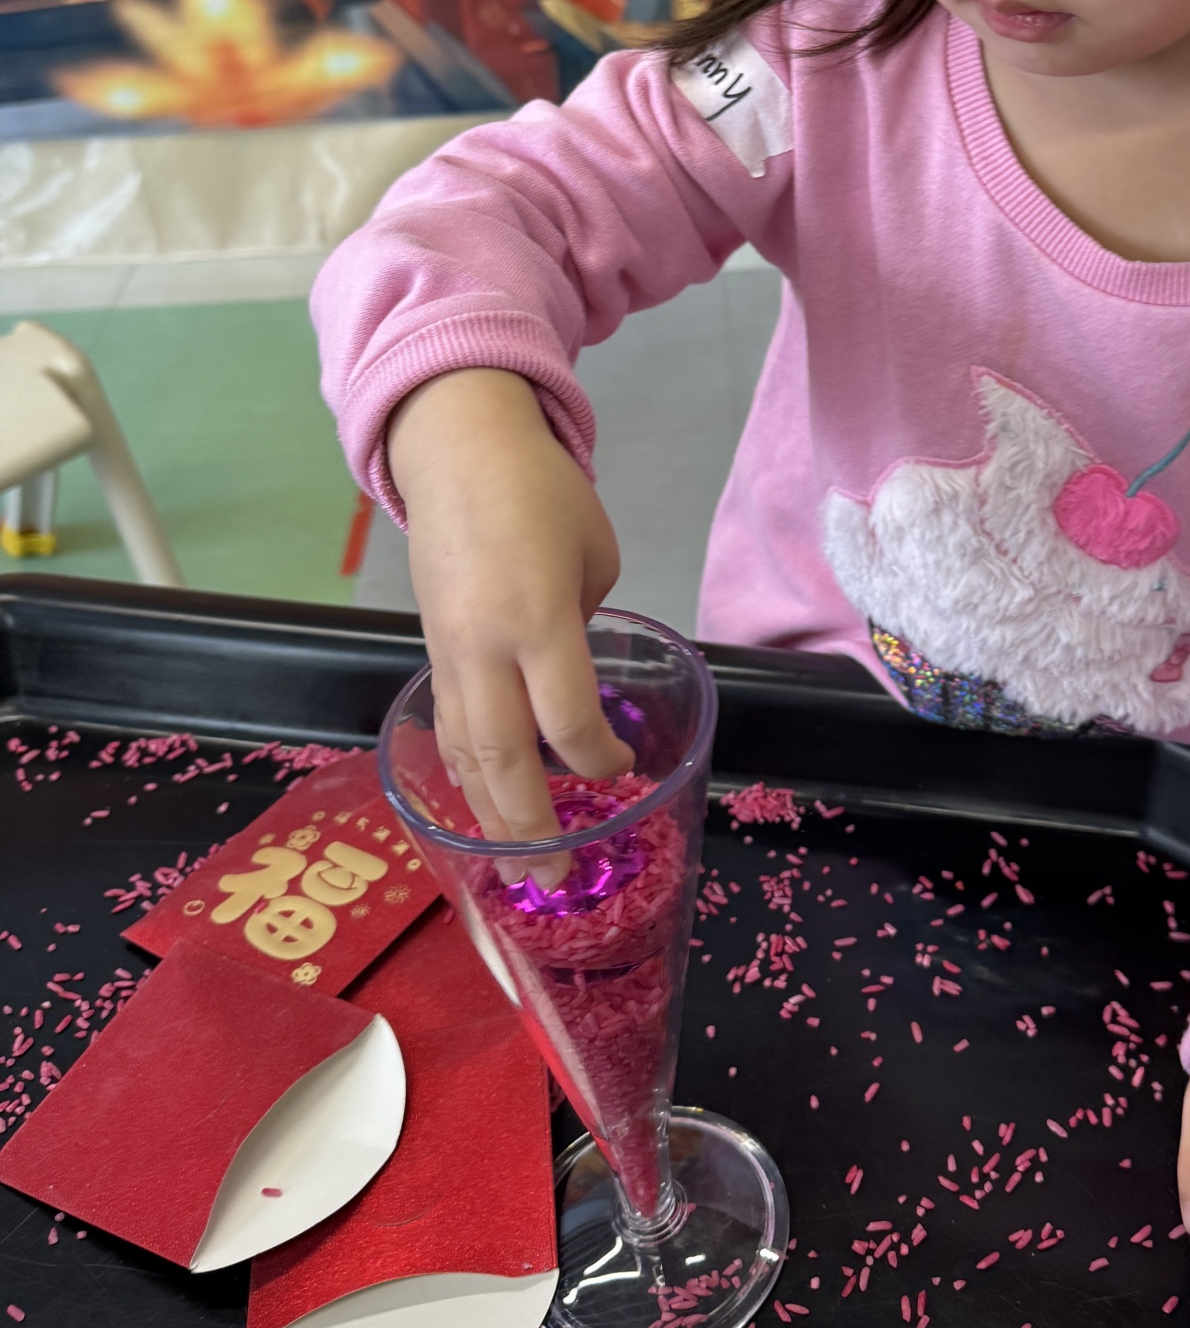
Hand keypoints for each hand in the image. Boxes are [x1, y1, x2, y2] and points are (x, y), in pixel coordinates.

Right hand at [387, 368, 628, 843]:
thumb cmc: (541, 492)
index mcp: (538, 618)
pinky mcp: (428, 649)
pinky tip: (481, 803)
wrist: (455, 448)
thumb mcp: (595, 554)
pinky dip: (465, 771)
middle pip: (502, 760)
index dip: (599, 764)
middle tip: (552, 879)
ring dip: (489, 815)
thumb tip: (576, 676)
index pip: (568, 721)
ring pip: (464, 753)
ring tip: (514, 866)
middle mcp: (484, 647)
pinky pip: (448, 725)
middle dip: (529, 827)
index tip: (623, 775)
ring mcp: (447, 652)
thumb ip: (587, 625)